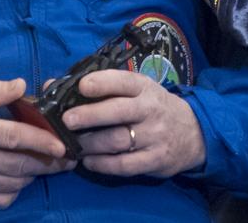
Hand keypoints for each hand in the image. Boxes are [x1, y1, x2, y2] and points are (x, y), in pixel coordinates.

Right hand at [0, 79, 73, 207]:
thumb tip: (21, 85)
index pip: (16, 138)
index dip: (44, 141)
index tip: (62, 144)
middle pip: (21, 165)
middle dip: (49, 162)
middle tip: (68, 158)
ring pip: (13, 184)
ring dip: (33, 175)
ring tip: (46, 164)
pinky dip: (14, 191)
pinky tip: (18, 178)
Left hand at [61, 69, 205, 177]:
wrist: (193, 132)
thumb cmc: (153, 107)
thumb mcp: (138, 91)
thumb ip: (103, 88)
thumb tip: (54, 85)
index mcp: (145, 88)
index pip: (124, 81)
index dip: (102, 82)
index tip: (82, 85)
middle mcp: (151, 109)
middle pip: (118, 111)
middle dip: (90, 115)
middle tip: (67, 120)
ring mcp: (154, 136)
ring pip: (118, 140)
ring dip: (91, 143)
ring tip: (73, 145)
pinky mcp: (155, 160)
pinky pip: (125, 165)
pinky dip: (103, 164)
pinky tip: (89, 161)